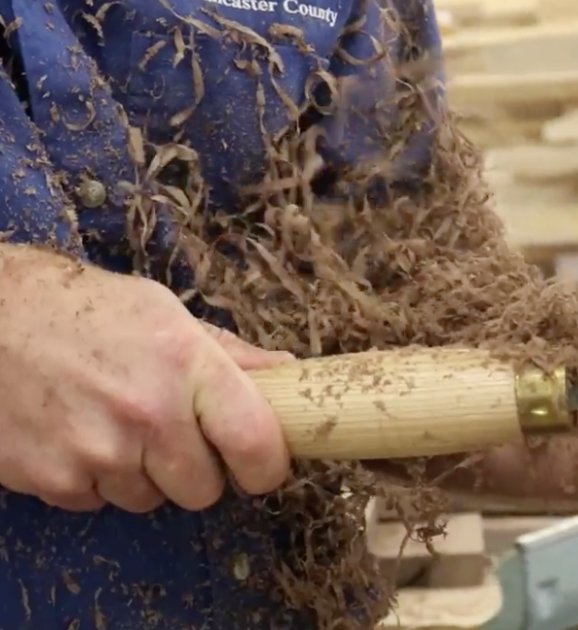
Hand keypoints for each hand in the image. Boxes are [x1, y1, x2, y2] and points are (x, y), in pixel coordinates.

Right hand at [0, 245, 294, 512]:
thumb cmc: (82, 311)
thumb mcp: (165, 314)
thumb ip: (229, 355)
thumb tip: (288, 372)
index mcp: (186, 365)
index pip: (255, 443)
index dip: (268, 466)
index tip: (262, 464)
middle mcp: (146, 414)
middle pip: (204, 490)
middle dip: (196, 469)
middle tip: (171, 432)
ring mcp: (95, 452)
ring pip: (149, 499)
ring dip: (140, 473)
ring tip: (113, 422)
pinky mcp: (52, 479)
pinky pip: (96, 502)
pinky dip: (92, 479)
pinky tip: (75, 433)